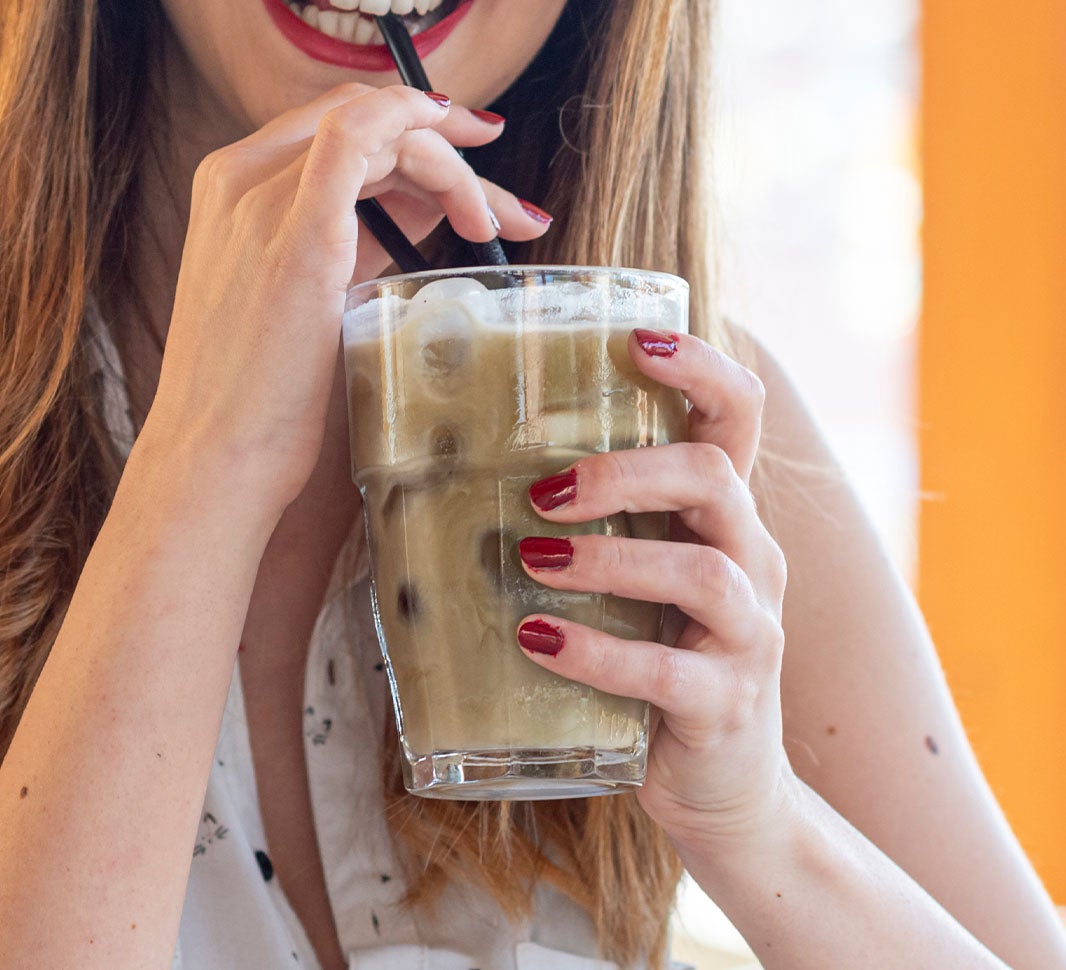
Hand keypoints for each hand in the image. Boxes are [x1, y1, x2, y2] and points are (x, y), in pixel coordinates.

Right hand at [142, 83, 548, 523]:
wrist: (218, 456)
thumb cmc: (262, 402)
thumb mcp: (308, 307)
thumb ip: (354, 255)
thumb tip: (423, 226)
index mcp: (236, 194)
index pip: (337, 134)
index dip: (410, 137)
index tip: (467, 164)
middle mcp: (240, 179)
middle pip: (362, 124)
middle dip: (449, 153)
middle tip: (507, 209)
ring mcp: (261, 197)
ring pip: (374, 127)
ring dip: (452, 164)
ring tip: (500, 223)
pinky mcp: (296, 230)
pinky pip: (358, 134)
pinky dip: (420, 132)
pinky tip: (465, 166)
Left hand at [516, 330, 794, 854]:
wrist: (723, 785)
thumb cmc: (664, 662)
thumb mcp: (644, 583)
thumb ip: (602, 531)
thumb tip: (487, 481)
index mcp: (727, 518)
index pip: (737, 417)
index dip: (700, 368)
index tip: (636, 340)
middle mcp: (753, 561)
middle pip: (715, 477)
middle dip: (625, 472)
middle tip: (544, 494)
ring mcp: (751, 633)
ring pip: (702, 570)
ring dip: (608, 558)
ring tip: (532, 562)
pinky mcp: (727, 702)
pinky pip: (668, 671)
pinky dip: (598, 652)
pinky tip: (539, 642)